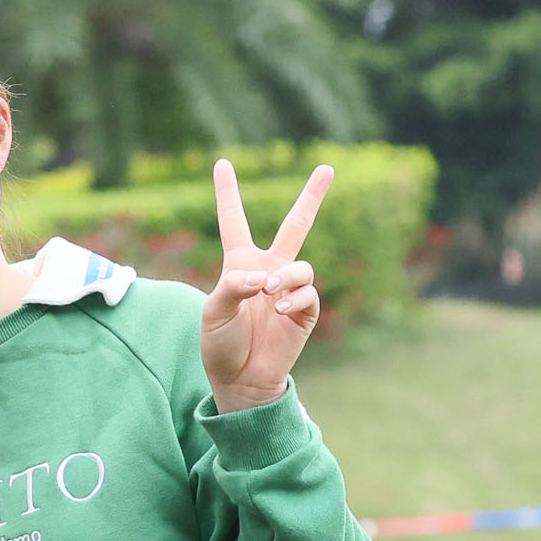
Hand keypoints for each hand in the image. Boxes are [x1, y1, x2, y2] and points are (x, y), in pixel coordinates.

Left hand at [201, 161, 330, 412]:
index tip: (222, 163)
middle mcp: (268, 270)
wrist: (241, 377)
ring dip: (285, 278)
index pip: (233, 220)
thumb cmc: (220, 344)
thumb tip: (264, 277)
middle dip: (312, 197)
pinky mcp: (306, 309)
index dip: (227, 193)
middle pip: (295, 225)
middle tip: (327, 167)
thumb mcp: (213, 312)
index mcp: (239, 264)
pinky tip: (280, 310)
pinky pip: (308, 292)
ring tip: (269, 295)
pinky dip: (294, 298)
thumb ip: (232, 287)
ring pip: (301, 265)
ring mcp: (289, 289)